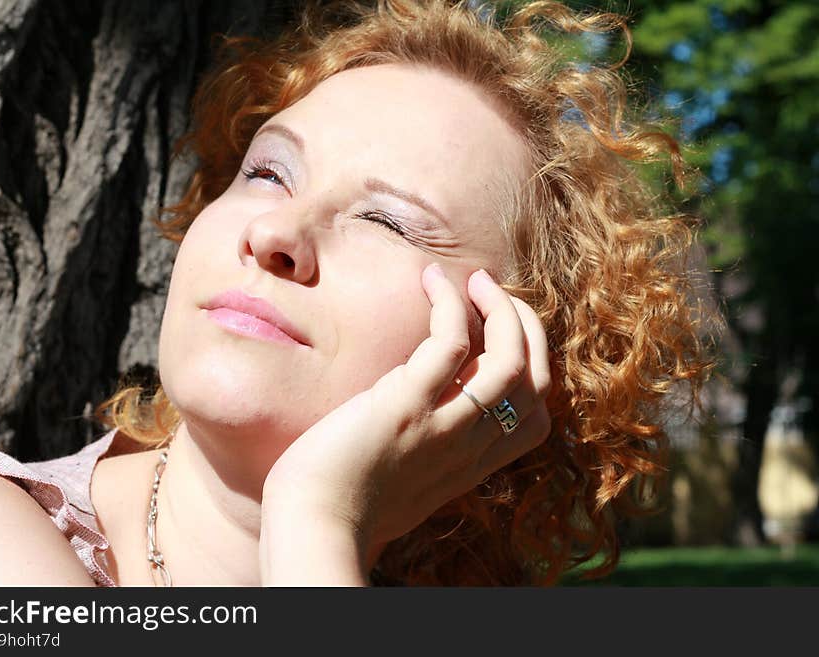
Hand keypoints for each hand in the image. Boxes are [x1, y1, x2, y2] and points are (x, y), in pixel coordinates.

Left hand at [261, 263, 551, 568]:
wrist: (313, 527)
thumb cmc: (344, 502)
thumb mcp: (407, 475)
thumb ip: (428, 442)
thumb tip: (420, 395)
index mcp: (473, 465)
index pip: (535, 415)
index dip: (532, 364)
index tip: (503, 332)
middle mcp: (470, 447)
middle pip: (536, 380)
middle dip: (527, 327)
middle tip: (495, 293)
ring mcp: (444, 427)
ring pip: (509, 359)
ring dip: (502, 308)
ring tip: (475, 280)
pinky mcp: (407, 406)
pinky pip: (450, 342)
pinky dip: (449, 302)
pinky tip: (431, 279)